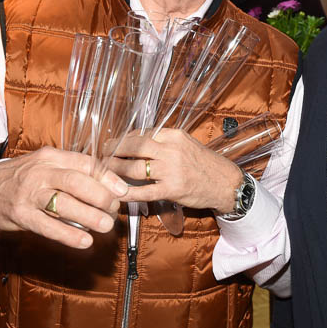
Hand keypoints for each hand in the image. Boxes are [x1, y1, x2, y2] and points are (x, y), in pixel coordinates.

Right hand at [0, 147, 128, 248]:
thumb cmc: (25, 178)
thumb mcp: (47, 165)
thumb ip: (74, 171)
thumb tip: (110, 185)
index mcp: (51, 157)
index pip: (84, 163)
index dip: (107, 177)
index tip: (122, 190)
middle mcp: (40, 172)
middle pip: (76, 182)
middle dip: (100, 196)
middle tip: (114, 208)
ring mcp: (29, 194)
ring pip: (63, 204)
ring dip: (89, 216)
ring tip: (106, 226)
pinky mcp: (20, 215)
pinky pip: (47, 226)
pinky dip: (68, 235)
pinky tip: (84, 241)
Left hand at [110, 129, 241, 213]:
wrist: (225, 183)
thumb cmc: (205, 163)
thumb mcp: (186, 144)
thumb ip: (164, 142)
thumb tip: (137, 142)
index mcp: (174, 136)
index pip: (141, 134)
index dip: (123, 139)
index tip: (113, 143)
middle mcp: (171, 150)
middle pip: (133, 148)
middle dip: (113, 150)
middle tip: (101, 154)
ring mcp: (171, 171)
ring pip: (134, 168)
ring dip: (115, 171)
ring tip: (104, 172)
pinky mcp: (171, 190)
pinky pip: (143, 192)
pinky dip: (127, 193)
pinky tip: (116, 193)